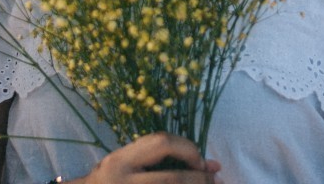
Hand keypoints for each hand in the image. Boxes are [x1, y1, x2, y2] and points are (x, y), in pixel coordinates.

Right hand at [77, 132, 221, 182]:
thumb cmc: (108, 182)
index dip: (188, 149)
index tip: (201, 161)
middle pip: (172, 179)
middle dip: (200, 180)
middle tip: (215, 181)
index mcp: (120, 160)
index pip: (161, 143)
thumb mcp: (125, 164)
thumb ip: (157, 160)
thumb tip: (210, 165)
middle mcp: (123, 181)